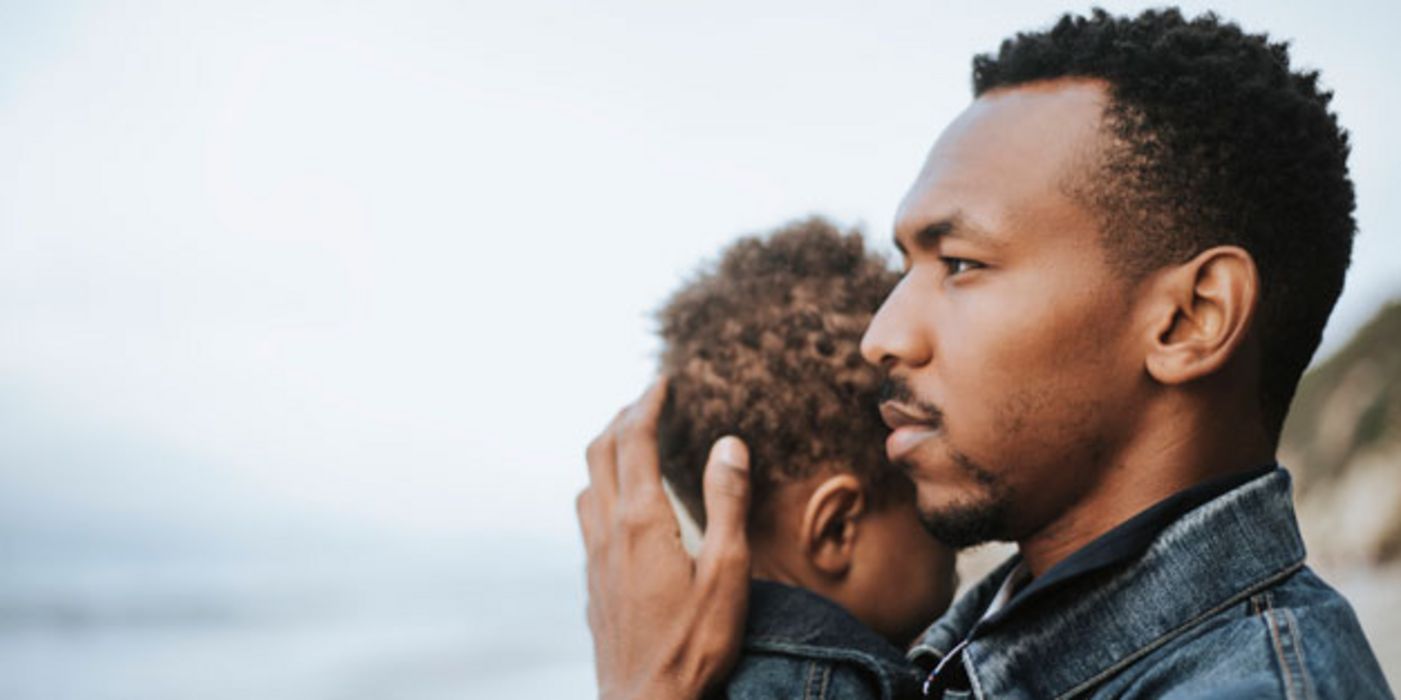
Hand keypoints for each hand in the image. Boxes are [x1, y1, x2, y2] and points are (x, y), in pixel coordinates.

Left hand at [577, 379, 752, 699]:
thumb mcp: (727, 572)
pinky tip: (622, 507)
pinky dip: (603, 488)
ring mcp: (594, 558)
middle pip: (601, 452)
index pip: (635, 440)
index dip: (648, 403)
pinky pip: (588, 516)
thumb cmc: (693, 644)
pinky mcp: (592, 583)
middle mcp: (608, 531)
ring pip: (588, 483)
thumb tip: (727, 443)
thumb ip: (727, 503)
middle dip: (623, 417)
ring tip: (632, 442)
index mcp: (642, 521)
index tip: (664, 381)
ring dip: (606, 451)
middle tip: (649, 399)